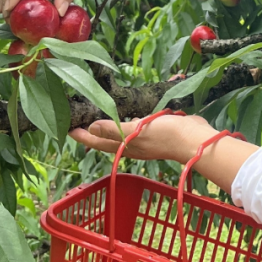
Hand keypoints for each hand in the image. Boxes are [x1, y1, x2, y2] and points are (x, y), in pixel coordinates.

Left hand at [70, 114, 214, 163]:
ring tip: (95, 118)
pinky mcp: (153, 132)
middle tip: (76, 122)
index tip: (67, 129)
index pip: (97, 142)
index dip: (82, 136)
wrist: (194, 139)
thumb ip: (114, 129)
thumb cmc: (165, 135)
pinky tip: (125, 115)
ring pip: (118, 134)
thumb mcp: (137, 130)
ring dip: (106, 128)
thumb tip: (90, 128)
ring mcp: (142, 140)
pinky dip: (124, 123)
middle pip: (105, 140)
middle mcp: (130, 145)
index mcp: (124, 146)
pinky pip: (132, 128)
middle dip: (90, 133)